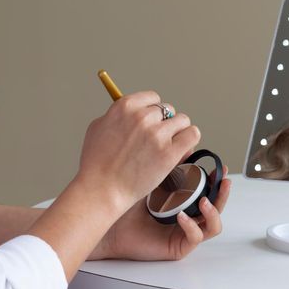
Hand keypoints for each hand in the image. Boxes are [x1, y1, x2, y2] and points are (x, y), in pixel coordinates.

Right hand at [77, 91, 200, 207]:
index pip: (153, 98)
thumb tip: (134, 111)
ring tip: (169, 145)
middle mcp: (142, 117)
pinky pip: (192, 134)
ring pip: (182, 120)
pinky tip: (182, 149)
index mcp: (125, 106)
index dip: (154, 112)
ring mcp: (157, 134)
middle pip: (168, 110)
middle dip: (164, 123)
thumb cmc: (96, 163)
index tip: (151, 123)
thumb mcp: (98, 127)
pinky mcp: (169, 152)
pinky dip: (189, 140)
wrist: (101, 190)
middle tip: (158, 140)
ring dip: (178, 131)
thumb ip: (117, 115)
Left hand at [90, 166, 230, 260]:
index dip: (217, 180)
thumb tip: (185, 145)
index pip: (208, 190)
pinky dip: (191, 226)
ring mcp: (185, 231)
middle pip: (216, 207)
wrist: (111, 224)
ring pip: (213, 225)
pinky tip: (181, 216)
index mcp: (184, 201)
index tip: (220, 168)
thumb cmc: (128, 204)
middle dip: (223, 194)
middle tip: (223, 182)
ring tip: (204, 201)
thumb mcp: (154, 179)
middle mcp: (188, 216)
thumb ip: (171, 165)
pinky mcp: (179, 246)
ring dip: (213, 211)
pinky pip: (195, 237)